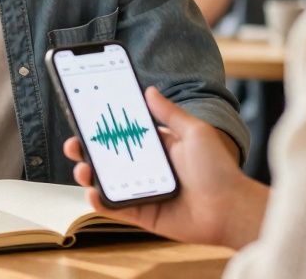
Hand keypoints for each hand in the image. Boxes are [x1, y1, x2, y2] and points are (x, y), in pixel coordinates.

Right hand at [62, 87, 268, 248]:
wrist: (231, 208)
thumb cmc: (218, 169)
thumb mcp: (194, 132)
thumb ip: (169, 113)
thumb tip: (149, 90)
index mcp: (158, 147)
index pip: (124, 134)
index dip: (104, 128)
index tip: (85, 117)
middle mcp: (147, 169)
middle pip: (109, 158)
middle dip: (87, 150)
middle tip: (74, 144)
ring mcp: (143, 192)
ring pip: (107, 182)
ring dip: (89, 174)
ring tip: (82, 168)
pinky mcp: (143, 214)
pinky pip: (116, 208)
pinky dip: (100, 202)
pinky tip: (92, 192)